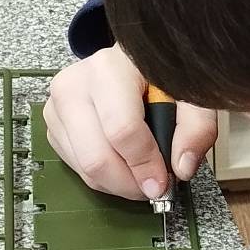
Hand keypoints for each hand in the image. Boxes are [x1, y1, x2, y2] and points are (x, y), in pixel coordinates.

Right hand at [42, 45, 217, 199]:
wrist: (128, 62)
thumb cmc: (157, 76)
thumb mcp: (190, 94)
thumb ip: (196, 128)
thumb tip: (182, 167)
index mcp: (109, 69)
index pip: (122, 129)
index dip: (145, 164)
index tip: (163, 183)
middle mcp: (74, 85)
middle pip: (96, 156)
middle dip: (129, 183)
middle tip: (153, 187)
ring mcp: (57, 106)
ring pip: (85, 168)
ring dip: (118, 183)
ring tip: (141, 173)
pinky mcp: (53, 125)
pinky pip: (76, 168)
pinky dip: (103, 177)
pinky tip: (122, 163)